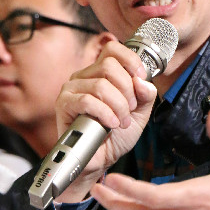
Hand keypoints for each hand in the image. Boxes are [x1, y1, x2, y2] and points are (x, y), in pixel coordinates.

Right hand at [54, 37, 156, 202]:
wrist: (101, 160)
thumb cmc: (117, 136)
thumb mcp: (140, 113)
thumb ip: (146, 95)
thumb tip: (142, 81)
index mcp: (101, 72)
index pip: (112, 49)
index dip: (130, 59)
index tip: (140, 76)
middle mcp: (84, 76)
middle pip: (109, 66)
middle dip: (126, 90)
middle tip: (130, 109)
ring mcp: (72, 88)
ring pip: (100, 84)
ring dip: (118, 105)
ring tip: (121, 121)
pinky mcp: (63, 104)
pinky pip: (87, 101)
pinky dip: (105, 113)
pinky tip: (111, 124)